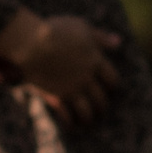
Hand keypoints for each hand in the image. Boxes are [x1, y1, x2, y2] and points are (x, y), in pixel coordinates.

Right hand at [0, 10, 120, 121]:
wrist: (32, 43)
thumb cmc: (56, 31)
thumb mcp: (82, 27)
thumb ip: (100, 37)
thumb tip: (119, 42)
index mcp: (95, 61)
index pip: (112, 79)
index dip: (113, 85)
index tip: (111, 89)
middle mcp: (87, 78)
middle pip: (101, 99)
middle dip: (101, 106)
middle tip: (100, 110)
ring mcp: (72, 89)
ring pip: (87, 112)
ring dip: (88, 118)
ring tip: (86, 121)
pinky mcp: (57, 97)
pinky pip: (67, 116)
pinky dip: (70, 122)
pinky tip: (70, 125)